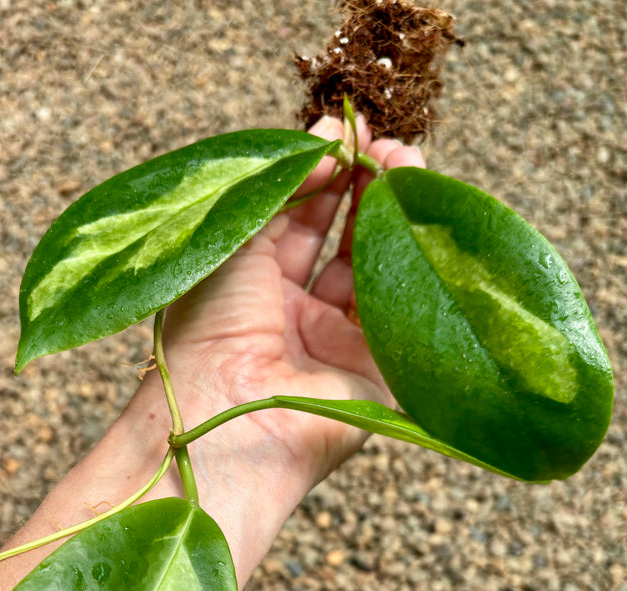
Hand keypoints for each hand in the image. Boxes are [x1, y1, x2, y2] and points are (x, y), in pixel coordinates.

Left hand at [159, 115, 425, 487]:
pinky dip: (412, 265)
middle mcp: (295, 314)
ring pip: (376, 269)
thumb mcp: (236, 240)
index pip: (297, 219)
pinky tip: (417, 219)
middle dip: (365, 188)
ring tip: (406, 165)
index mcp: (251, 287)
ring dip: (391, 217)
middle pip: (342, 239)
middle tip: (385, 146)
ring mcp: (335, 343)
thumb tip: (328, 141)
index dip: (323, 175)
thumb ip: (283, 189)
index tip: (347, 135)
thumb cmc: (209, 331)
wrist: (225, 418)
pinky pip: (399, 312)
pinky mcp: (375, 372)